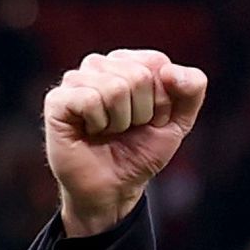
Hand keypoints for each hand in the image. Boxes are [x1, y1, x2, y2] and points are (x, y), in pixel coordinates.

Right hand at [42, 49, 207, 238]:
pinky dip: (99, 124)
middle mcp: (99, 65)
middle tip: (127, 128)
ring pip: (115, 87)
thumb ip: (192, 88)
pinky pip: (90, 100)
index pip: (158, 63)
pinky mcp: (57, 99)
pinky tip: (90, 131)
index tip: (150, 119)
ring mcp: (75, 79)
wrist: (114, 187)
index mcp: (128, 62)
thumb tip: (170, 70)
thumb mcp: (179, 121)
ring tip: (108, 131)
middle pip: (139, 75)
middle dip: (142, 112)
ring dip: (120, 121)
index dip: (162, 100)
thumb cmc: (141, 150)